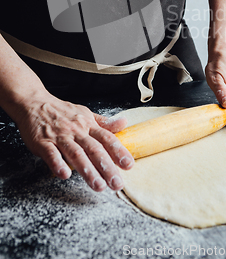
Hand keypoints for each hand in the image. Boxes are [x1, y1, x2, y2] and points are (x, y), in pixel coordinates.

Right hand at [14, 90, 133, 190]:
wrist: (34, 103)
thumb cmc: (61, 111)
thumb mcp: (85, 114)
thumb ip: (104, 123)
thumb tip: (124, 123)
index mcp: (88, 125)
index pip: (106, 138)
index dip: (118, 151)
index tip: (128, 165)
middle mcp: (76, 131)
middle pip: (94, 149)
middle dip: (107, 167)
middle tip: (116, 184)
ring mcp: (60, 136)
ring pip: (76, 154)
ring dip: (88, 170)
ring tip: (98, 185)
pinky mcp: (43, 142)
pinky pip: (51, 154)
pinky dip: (58, 164)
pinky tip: (64, 175)